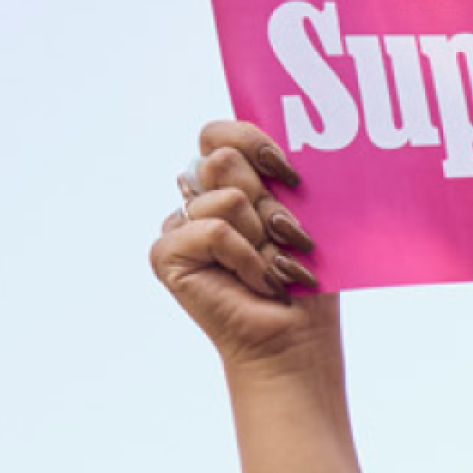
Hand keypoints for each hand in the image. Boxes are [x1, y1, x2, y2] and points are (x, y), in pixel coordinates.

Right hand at [149, 121, 338, 371]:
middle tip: (285, 240)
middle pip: (222, 159)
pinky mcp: (167, 253)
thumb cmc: (305, 283)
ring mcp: (180, 226)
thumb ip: (278, 176)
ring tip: (273, 269)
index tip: (288, 175)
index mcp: (228, 185)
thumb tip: (270, 147)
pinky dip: (246, 258)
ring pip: (225, 196)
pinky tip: (257, 283)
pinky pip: (214, 229)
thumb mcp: (301, 218)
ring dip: (263, 237)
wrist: (296, 337)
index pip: (220, 134)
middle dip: (267, 202)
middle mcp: (199, 200)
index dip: (251, 142)